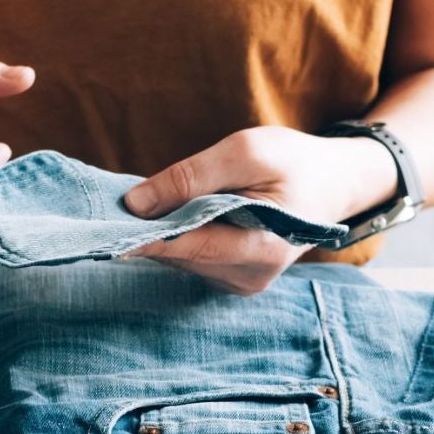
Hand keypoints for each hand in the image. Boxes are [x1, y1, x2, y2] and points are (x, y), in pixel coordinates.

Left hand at [124, 125, 396, 294]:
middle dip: (151, 227)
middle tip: (122, 199)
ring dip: (163, 230)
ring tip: (155, 202)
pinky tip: (182, 215)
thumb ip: (193, 176)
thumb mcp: (247, 151)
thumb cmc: (295, 161)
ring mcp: (242, 282)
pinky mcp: (233, 278)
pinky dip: (178, 235)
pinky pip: (191, 258)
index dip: (143, 239)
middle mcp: (250, 277)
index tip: (101, 233)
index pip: (189, 247)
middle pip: (180, 255)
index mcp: (263, 250)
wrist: (333, 183)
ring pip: (181, 258)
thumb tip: (135, 204)